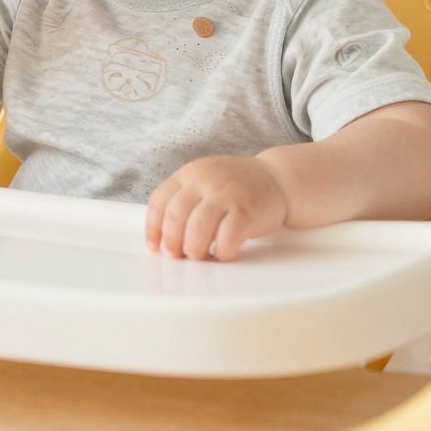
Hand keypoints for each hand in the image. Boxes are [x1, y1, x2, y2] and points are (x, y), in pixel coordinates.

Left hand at [145, 156, 290, 260]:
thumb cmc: (235, 188)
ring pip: (197, 228)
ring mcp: (226, 194)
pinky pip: (226, 238)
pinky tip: (222, 253)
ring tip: (198, 256)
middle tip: (175, 256)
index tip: (154, 246)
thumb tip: (162, 240)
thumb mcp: (205, 183)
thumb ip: (185, 202)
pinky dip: (220, 252)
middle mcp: (205, 181)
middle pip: (175, 215)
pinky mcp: (246, 211)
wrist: (277, 179)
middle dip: (171, 241)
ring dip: (193, 249)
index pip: (160, 200)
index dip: (153, 227)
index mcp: (190, 174)